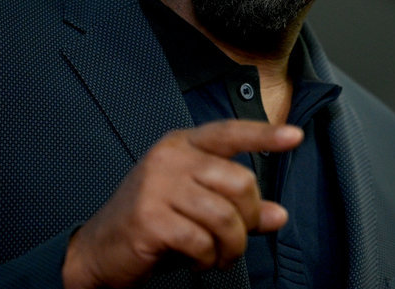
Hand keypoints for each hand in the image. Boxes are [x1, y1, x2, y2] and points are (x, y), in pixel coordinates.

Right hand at [62, 119, 303, 287]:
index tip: (295, 136)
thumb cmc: (152, 222)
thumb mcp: (196, 206)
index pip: (229, 133)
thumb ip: (237, 207)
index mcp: (182, 146)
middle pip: (239, 181)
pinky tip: (200, 261)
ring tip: (221, 256)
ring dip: (231, 246)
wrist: (99, 250)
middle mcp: (170, 158)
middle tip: (237, 239)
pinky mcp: (150, 218)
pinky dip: (208, 259)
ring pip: (224, 216)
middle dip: (248, 219)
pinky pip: (201, 240)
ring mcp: (157, 186)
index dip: (264, 134)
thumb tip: (278, 215)